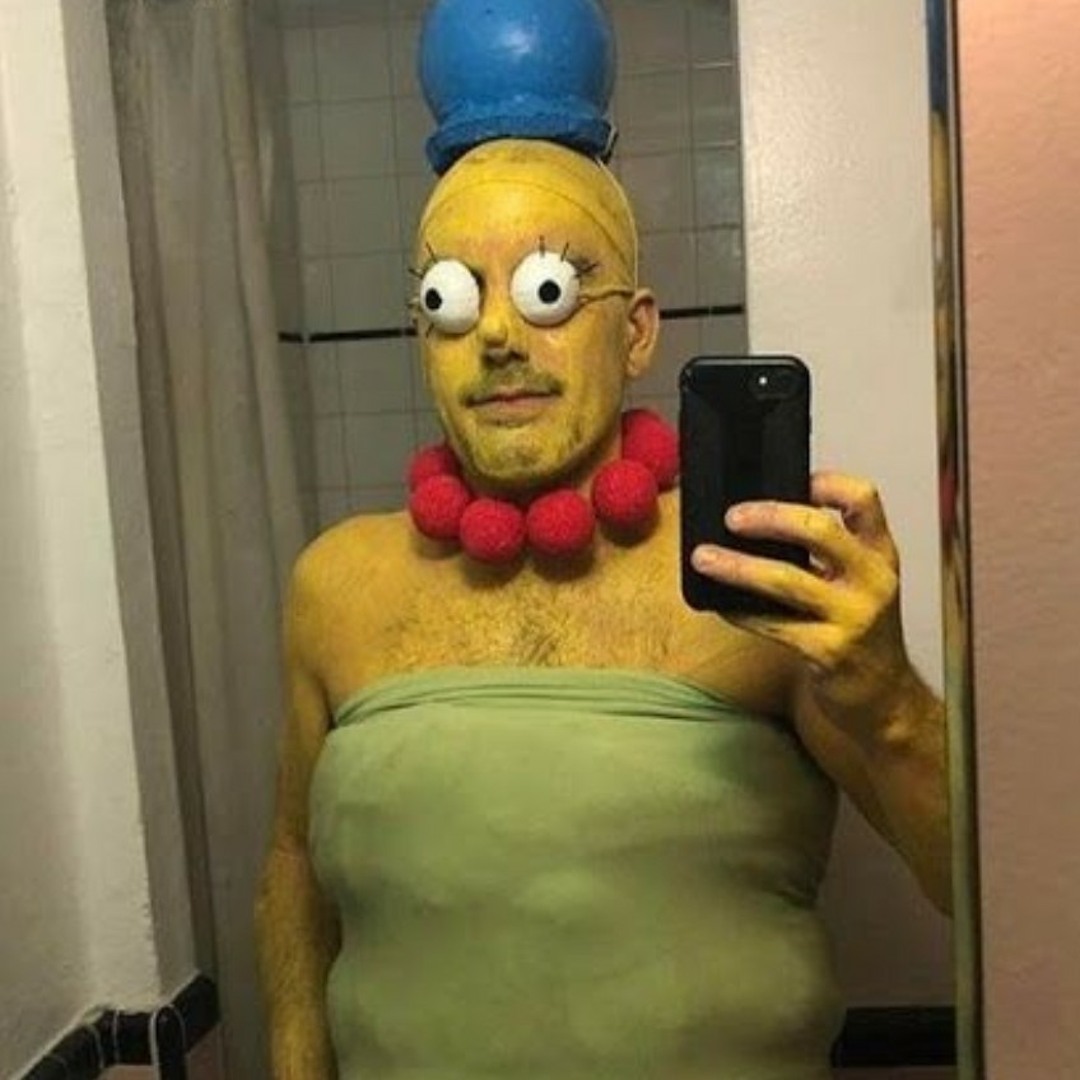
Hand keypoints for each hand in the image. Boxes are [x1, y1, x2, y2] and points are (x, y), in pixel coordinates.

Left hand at [690, 472, 913, 744]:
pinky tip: (718, 602)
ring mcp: (853, 617)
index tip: (793, 480)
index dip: (828, 483)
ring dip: (737, 566)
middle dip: (769, 517)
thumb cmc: (860, 631)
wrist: (884, 698)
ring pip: (786, 579)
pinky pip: (771, 624)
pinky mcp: (828, 651)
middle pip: (819, 530)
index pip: (864, 499)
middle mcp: (872, 580)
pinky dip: (739, 610)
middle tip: (732, 517)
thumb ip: (825, 553)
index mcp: (880, 554)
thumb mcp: (858, 582)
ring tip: (703, 557)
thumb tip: (756, 519)